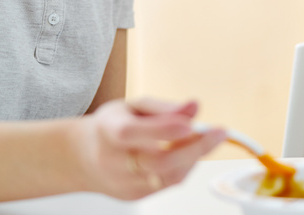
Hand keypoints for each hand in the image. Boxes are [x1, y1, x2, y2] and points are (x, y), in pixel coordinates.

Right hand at [74, 98, 224, 199]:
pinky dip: (185, 167)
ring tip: (208, 138)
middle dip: (194, 149)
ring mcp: (124, 183)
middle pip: (156, 162)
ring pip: (168, 176)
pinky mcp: (135, 196)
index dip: (162, 129)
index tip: (190, 123)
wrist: (83, 158)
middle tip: (220, 132)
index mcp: (108, 131)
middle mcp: (113, 161)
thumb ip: (164, 108)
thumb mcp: (133, 106)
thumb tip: (194, 107)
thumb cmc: (112, 127)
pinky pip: (168, 184)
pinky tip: (188, 152)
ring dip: (194, 157)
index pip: (132, 133)